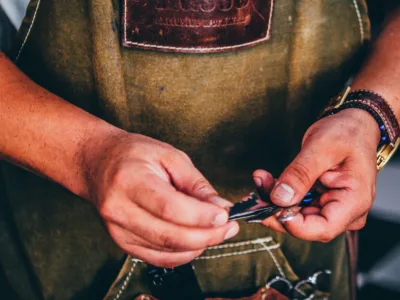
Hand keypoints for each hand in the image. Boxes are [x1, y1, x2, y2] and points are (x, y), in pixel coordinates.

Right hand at [82, 131, 238, 266]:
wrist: (97, 164)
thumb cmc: (134, 154)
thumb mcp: (169, 156)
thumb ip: (196, 184)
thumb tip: (221, 208)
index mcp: (130, 180)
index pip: (170, 207)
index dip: (201, 216)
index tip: (225, 215)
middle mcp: (119, 209)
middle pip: (169, 235)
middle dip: (207, 236)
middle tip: (229, 228)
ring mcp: (118, 230)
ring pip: (166, 251)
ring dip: (198, 246)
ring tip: (216, 231)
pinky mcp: (122, 243)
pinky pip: (158, 258)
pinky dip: (183, 254)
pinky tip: (196, 241)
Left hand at [254, 108, 380, 241]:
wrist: (353, 126)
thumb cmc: (347, 133)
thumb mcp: (321, 148)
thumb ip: (300, 174)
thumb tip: (280, 198)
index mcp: (355, 201)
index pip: (323, 229)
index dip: (293, 224)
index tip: (270, 207)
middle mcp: (346, 211)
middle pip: (306, 225)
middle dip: (277, 210)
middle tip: (256, 192)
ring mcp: (332, 208)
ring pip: (296, 216)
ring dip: (274, 201)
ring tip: (260, 179)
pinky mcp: (320, 202)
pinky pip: (295, 205)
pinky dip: (279, 195)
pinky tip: (266, 181)